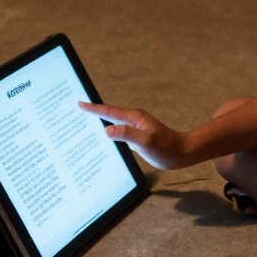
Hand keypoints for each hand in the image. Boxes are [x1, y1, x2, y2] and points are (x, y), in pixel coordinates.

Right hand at [78, 101, 192, 169]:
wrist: (180, 153)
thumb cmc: (165, 148)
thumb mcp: (145, 142)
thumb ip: (127, 135)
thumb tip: (107, 130)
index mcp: (134, 117)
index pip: (109, 112)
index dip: (94, 108)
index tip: (80, 104)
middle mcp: (133, 120)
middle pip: (109, 115)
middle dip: (93, 112)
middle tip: (77, 110)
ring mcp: (134, 128)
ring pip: (113, 124)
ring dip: (100, 122)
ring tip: (84, 123)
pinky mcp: (136, 137)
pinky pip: (118, 133)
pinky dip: (109, 133)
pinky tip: (103, 139)